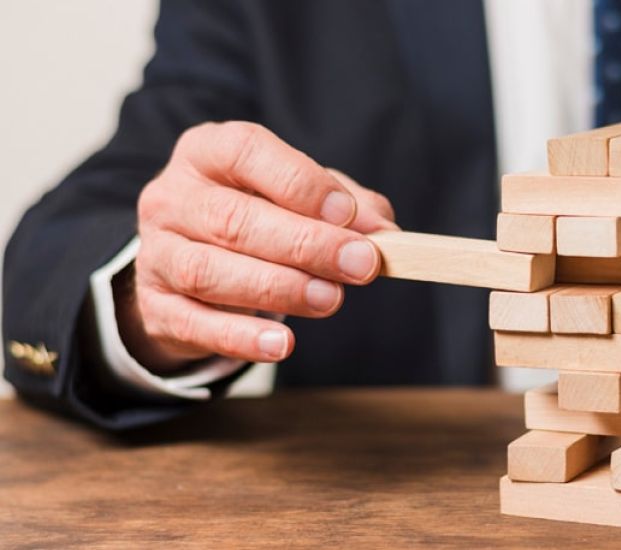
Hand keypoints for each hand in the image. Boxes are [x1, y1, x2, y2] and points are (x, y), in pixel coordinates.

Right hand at [119, 121, 397, 371]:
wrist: (189, 264)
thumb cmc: (257, 217)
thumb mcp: (301, 197)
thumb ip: (348, 207)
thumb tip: (385, 233)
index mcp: (209, 151)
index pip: (246, 152)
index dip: (299, 183)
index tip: (348, 214)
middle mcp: (173, 197)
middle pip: (233, 219)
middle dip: (305, 244)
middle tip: (359, 265)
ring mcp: (157, 253)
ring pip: (209, 271)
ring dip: (278, 289)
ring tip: (329, 300)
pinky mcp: (155, 306)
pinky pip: (194, 324)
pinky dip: (240, 338)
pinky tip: (282, 345)